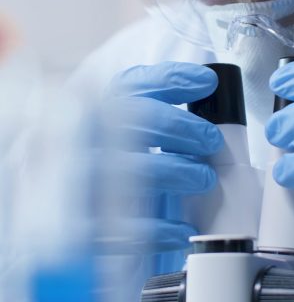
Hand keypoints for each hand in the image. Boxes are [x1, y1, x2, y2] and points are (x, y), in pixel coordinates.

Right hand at [93, 62, 222, 280]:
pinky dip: (164, 228)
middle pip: (139, 120)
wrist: (67, 217)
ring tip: (205, 178)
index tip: (207, 82)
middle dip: (183, 127)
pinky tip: (184, 227)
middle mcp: (86, 142)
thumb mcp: (123, 133)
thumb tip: (206, 84)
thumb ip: (155, 111)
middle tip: (211, 140)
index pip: (133, 84)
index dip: (173, 78)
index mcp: (97, 114)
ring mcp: (85, 183)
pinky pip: (132, 228)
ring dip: (181, 171)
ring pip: (140, 169)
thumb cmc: (110, 164)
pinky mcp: (88, 228)